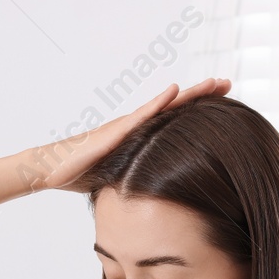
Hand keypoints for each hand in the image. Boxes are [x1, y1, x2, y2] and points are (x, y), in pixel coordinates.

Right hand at [13, 77, 232, 194]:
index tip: (223, 101)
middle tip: (227, 83)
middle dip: (202, 94)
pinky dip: (158, 103)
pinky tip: (175, 91)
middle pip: (175, 106)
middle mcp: (134, 124)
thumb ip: (137, 177)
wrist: (51, 169)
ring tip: (213, 82)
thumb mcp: (119, 177)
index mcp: (138, 136)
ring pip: (163, 106)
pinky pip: (140, 116)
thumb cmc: (79, 173)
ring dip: (189, 93)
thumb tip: (155, 196)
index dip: (197, 109)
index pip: (173, 119)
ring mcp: (124, 125)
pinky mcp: (113, 131)